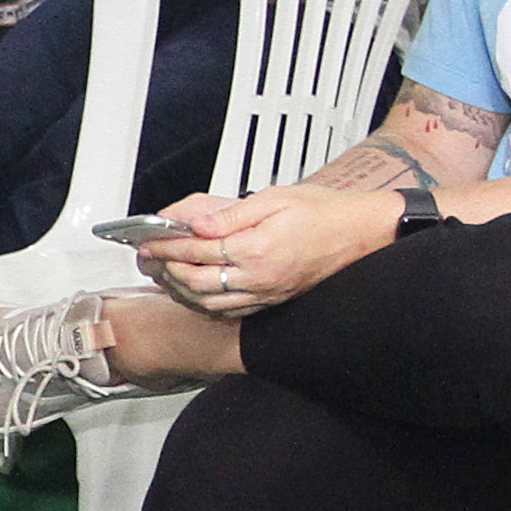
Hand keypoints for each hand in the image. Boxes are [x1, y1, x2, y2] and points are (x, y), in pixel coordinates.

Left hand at [142, 177, 398, 319]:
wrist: (362, 234)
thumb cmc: (325, 213)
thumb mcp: (275, 199)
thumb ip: (231, 215)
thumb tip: (196, 223)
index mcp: (258, 249)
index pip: (198, 250)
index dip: (169, 245)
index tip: (150, 239)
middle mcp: (260, 278)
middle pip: (196, 282)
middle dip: (166, 269)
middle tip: (148, 256)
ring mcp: (266, 294)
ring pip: (209, 303)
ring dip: (180, 290)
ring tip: (163, 273)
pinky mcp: (272, 301)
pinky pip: (229, 311)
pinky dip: (203, 304)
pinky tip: (192, 292)